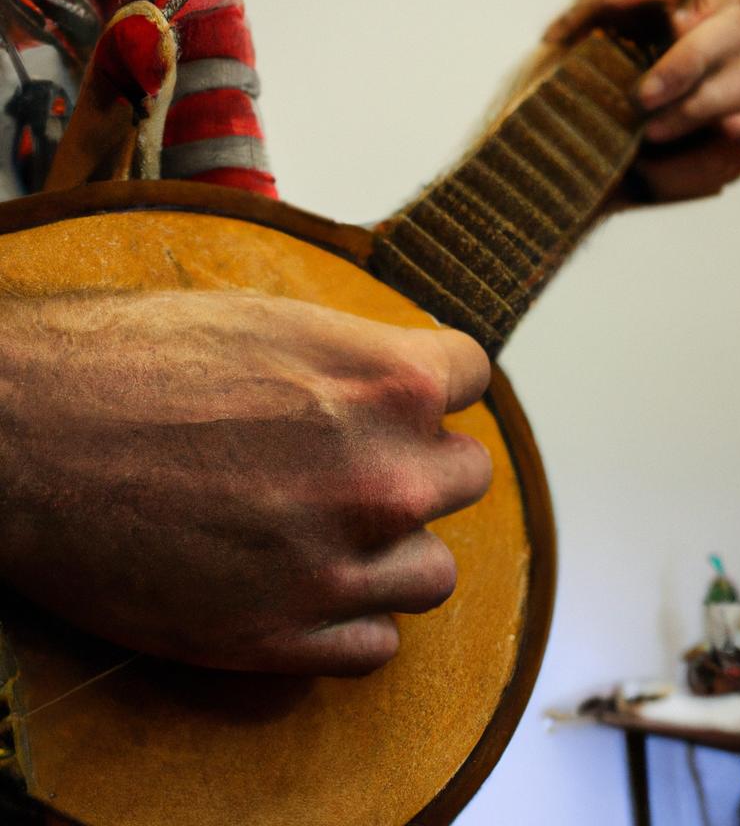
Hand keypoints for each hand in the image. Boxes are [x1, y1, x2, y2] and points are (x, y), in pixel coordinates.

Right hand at [0, 290, 491, 675]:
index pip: (473, 375)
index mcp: (387, 380)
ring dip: (396, 549)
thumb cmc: (128, 360)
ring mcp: (341, 563)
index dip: (437, 382)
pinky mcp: (287, 637)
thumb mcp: (269, 322)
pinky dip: (351, 617)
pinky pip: (376, 640)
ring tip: (335, 530)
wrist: (22, 436)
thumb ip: (356, 359)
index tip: (407, 396)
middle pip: (465, 474)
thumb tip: (399, 380)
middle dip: (419, 463)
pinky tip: (307, 586)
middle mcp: (384, 474)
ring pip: (434, 569)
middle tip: (358, 462)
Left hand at [544, 0, 739, 202]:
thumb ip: (598, 3)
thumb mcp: (558, 48)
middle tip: (642, 96)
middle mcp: (708, 54)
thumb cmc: (554, 103)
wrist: (545, 171)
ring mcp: (724, 103)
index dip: (700, 2)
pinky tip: (734, 131)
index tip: (668, 23)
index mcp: (673, 17)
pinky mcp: (728, 153)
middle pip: (737, 30)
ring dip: (699, 105)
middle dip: (692, 59)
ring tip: (646, 136)